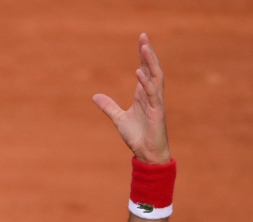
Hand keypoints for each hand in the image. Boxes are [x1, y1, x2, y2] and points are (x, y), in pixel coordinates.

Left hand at [93, 33, 170, 164]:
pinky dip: (146, 83)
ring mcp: (155, 103)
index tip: (141, 41)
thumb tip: (95, 96)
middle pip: (152, 69)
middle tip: (143, 37)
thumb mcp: (119, 119)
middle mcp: (151, 96)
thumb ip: (109, 106)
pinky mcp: (157, 112)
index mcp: (143, 95)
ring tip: (145, 47)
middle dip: (148, 53)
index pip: (144, 70)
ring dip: (150, 62)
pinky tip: (139, 72)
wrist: (146, 154)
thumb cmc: (138, 137)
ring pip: (155, 77)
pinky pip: (152, 94)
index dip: (143, 56)